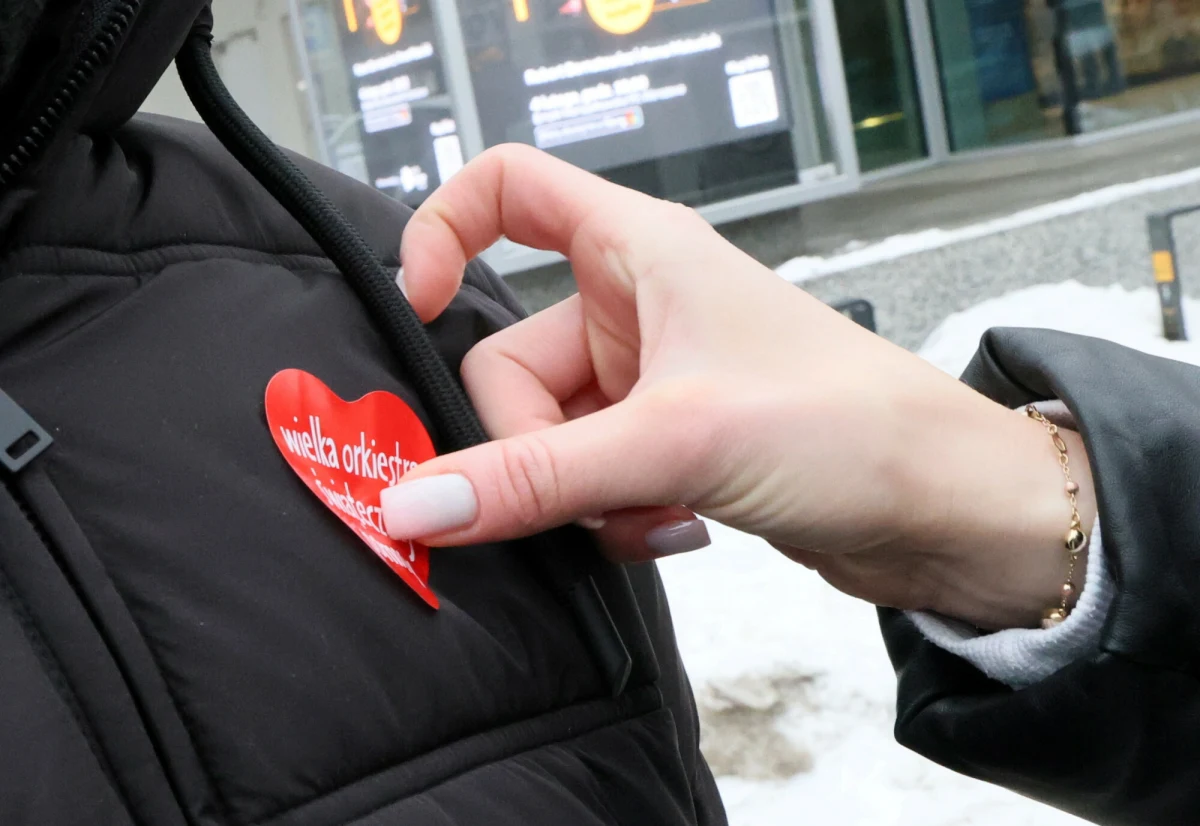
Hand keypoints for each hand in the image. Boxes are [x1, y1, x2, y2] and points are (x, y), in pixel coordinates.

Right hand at [383, 145, 1096, 629]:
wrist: (943, 508)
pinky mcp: (667, 442)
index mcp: (639, 250)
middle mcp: (637, 305)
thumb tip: (417, 500)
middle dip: (536, 443)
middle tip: (596, 483)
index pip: (507, 188)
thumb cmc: (852, 424)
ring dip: (583, 493)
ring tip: (658, 511)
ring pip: (547, 435)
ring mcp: (649, 379)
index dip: (441, 229)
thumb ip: (539, 475)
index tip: (417, 302)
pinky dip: (614, 515)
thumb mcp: (677, 439)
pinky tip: (676, 529)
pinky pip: (589, 478)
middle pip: (508, 359)